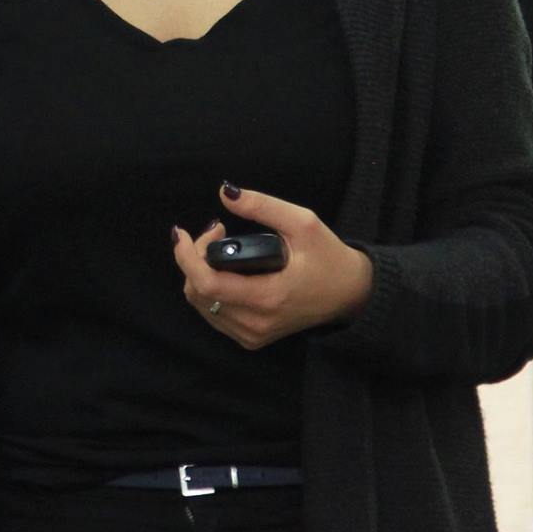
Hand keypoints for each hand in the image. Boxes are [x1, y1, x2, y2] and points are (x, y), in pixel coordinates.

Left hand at [170, 181, 374, 349]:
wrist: (350, 295)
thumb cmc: (328, 258)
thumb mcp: (303, 223)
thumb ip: (263, 206)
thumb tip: (225, 192)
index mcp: (267, 297)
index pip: (207, 284)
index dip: (186, 256)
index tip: (182, 232)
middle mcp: (255, 322)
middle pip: (197, 293)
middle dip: (194, 258)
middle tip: (216, 231)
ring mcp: (252, 334)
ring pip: (201, 304)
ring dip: (199, 272)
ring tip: (219, 247)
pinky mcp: (251, 338)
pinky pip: (214, 314)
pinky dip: (208, 289)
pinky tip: (223, 269)